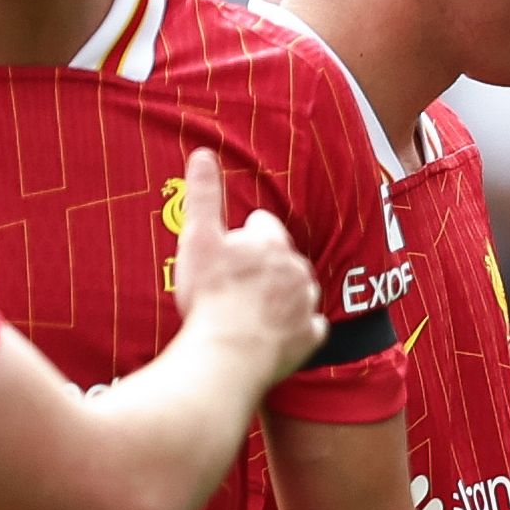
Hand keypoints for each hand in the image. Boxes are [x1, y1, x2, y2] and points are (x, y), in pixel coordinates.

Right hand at [171, 148, 325, 378]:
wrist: (226, 356)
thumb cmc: (210, 297)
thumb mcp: (198, 238)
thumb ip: (204, 195)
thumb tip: (203, 153)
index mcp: (273, 242)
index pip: (262, 225)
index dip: (241, 240)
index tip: (225, 259)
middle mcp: (299, 269)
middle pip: (281, 259)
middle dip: (261, 269)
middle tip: (232, 290)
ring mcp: (307, 305)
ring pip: (298, 291)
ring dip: (278, 298)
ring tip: (247, 313)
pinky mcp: (310, 337)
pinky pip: (309, 328)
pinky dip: (295, 331)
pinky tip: (272, 335)